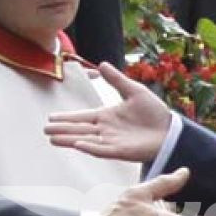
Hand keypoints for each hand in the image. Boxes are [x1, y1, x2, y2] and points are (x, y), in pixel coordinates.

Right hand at [45, 61, 173, 161]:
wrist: (170, 129)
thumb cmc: (154, 112)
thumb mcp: (134, 91)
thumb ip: (117, 80)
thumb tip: (101, 64)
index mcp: (108, 116)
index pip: (82, 117)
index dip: (67, 117)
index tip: (51, 117)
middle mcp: (106, 130)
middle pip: (79, 129)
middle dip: (62, 130)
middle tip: (45, 130)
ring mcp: (112, 141)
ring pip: (86, 140)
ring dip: (70, 139)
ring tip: (53, 139)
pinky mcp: (121, 151)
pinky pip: (102, 150)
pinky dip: (90, 147)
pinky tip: (77, 144)